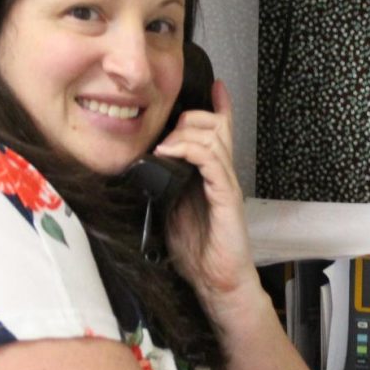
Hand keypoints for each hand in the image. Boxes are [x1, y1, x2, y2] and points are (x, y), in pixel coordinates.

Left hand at [155, 80, 260, 322]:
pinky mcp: (228, 198)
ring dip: (185, 133)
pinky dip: (192, 150)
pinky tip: (174, 152)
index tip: (212, 86)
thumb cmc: (198, 253)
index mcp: (209, 177)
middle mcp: (221, 176)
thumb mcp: (171, 211)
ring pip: (214, 137)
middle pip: (215, 126)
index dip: (217, 107)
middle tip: (169, 130)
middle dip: (190, 118)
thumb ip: (164, 186)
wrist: (218, 283)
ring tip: (166, 144)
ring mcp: (226, 185)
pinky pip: (213, 162)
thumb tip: (142, 168)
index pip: (217, 133)